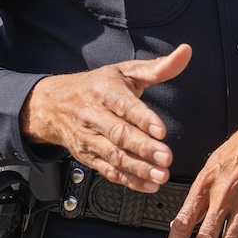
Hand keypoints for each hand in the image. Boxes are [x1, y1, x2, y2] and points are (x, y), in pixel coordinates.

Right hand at [20, 44, 190, 192]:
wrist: (52, 105)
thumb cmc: (95, 86)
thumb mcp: (124, 70)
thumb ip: (157, 67)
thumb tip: (185, 52)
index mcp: (105, 91)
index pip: (124, 105)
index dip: (143, 118)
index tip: (161, 130)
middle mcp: (94, 116)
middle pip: (119, 134)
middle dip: (144, 148)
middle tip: (166, 157)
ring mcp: (90, 139)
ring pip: (114, 156)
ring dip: (139, 168)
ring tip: (161, 174)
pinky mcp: (89, 157)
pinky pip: (109, 171)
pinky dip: (129, 180)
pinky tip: (148, 184)